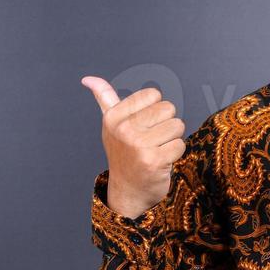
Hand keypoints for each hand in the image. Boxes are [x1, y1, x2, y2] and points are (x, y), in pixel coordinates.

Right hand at [81, 76, 187, 218]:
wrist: (128, 190)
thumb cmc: (123, 152)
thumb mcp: (111, 124)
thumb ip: (105, 98)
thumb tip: (89, 79)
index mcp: (113, 117)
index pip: (153, 94)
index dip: (154, 109)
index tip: (143, 124)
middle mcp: (124, 129)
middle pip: (168, 108)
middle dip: (165, 123)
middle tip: (152, 140)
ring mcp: (138, 145)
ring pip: (177, 125)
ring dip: (171, 138)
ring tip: (156, 149)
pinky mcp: (154, 160)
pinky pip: (180, 144)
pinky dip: (175, 153)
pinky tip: (161, 160)